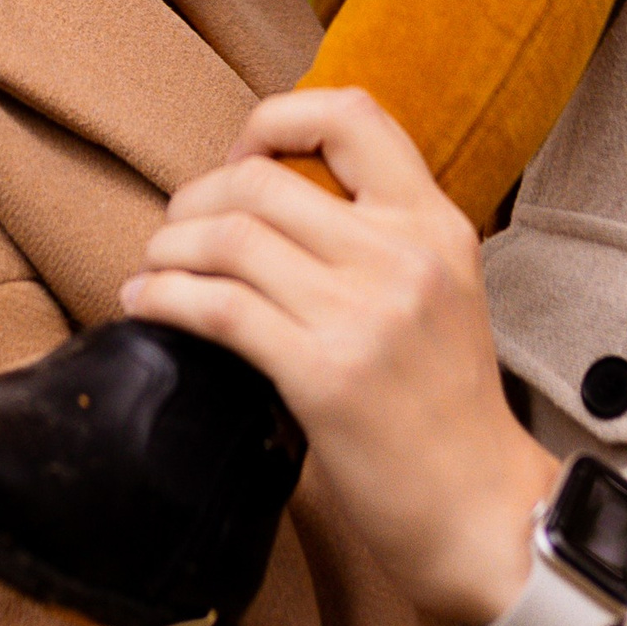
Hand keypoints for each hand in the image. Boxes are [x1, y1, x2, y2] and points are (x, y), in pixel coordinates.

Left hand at [121, 87, 562, 625]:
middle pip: (262, 178)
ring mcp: (363, 312)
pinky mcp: (324, 373)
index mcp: (435, 222)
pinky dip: (164, 297)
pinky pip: (219, 308)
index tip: (242, 156)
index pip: (351, 115)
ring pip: (229, 236)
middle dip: (197, 196)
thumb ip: (379, 238)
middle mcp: (402, 253)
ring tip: (154, 266)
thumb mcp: (442, 290)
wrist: (482, 510)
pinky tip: (145, 304)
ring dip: (169, 247)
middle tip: (178, 227)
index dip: (276, 119)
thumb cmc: (449, 408)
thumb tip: (275, 201)